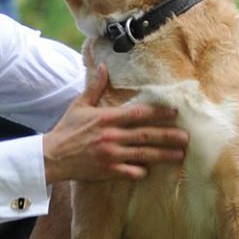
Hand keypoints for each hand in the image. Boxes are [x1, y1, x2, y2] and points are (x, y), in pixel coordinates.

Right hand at [43, 64, 187, 184]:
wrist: (52, 156)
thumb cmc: (66, 130)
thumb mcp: (79, 106)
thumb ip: (95, 88)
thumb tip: (102, 67)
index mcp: (107, 118)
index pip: (138, 113)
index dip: (158, 113)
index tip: (174, 113)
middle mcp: (112, 136)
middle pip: (147, 135)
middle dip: (168, 136)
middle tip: (186, 137)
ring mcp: (111, 155)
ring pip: (144, 154)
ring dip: (164, 154)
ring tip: (179, 154)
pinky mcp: (108, 170)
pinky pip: (131, 172)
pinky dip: (141, 171)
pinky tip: (150, 170)